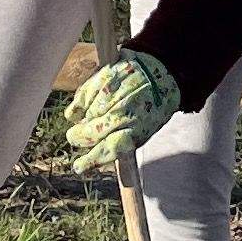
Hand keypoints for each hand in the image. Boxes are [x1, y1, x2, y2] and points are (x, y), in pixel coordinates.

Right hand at [60, 51, 175, 171]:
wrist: (165, 74)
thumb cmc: (154, 106)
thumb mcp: (144, 129)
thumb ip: (123, 143)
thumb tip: (99, 157)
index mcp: (135, 129)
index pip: (107, 149)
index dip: (90, 160)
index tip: (79, 166)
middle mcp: (122, 112)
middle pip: (90, 133)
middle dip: (79, 139)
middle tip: (76, 138)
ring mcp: (112, 94)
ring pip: (85, 116)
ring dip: (82, 121)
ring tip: (88, 119)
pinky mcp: (104, 77)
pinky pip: (82, 97)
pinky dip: (79, 105)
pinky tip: (83, 108)